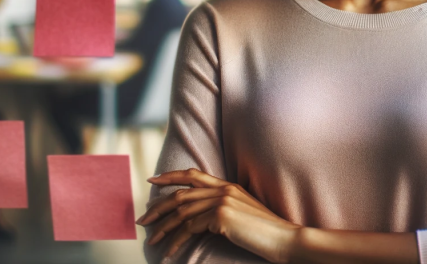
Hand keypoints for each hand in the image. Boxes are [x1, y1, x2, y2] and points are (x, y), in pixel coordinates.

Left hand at [138, 168, 301, 263]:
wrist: (284, 238)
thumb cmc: (265, 232)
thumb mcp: (243, 214)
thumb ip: (223, 208)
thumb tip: (199, 218)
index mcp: (228, 185)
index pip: (194, 174)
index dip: (170, 176)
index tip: (152, 181)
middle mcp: (223, 189)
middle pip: (181, 194)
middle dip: (158, 208)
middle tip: (143, 220)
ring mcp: (222, 201)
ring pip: (182, 212)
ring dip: (163, 229)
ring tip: (152, 241)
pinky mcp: (221, 216)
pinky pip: (189, 229)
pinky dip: (175, 242)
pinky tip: (169, 252)